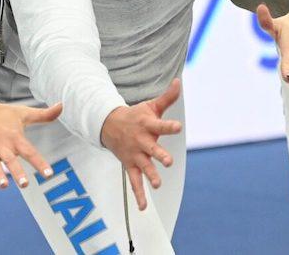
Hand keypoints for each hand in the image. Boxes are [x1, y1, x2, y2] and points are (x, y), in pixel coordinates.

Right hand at [0, 101, 62, 188]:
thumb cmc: (1, 114)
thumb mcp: (22, 113)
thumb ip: (43, 115)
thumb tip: (61, 106)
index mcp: (15, 138)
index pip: (30, 152)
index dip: (39, 163)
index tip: (48, 174)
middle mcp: (3, 145)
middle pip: (11, 161)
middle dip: (18, 172)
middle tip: (24, 184)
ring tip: (3, 185)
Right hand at [100, 79, 182, 210]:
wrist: (108, 125)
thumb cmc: (135, 115)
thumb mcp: (150, 106)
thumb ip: (167, 97)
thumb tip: (180, 82)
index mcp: (147, 125)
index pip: (160, 125)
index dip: (169, 126)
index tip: (178, 127)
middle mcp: (141, 141)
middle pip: (152, 149)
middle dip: (159, 155)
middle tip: (168, 161)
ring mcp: (135, 155)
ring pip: (143, 167)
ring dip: (150, 176)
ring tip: (157, 185)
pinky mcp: (130, 165)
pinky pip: (134, 182)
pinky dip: (138, 195)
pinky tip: (143, 208)